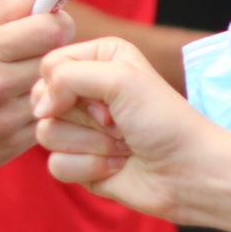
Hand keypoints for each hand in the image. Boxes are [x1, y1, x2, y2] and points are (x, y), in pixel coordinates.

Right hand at [0, 0, 75, 193]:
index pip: (51, 28)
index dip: (56, 20)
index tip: (47, 22)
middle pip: (58, 59)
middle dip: (52, 51)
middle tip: (32, 52)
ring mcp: (3, 122)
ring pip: (56, 94)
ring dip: (46, 85)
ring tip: (19, 82)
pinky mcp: (6, 150)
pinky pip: (43, 123)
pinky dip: (36, 113)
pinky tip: (10, 108)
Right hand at [32, 37, 211, 223]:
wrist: (191, 172)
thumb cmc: (164, 120)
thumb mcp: (119, 78)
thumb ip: (66, 76)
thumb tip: (40, 109)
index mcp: (98, 59)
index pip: (48, 65)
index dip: (67, 85)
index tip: (106, 98)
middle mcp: (86, 91)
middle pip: (42, 101)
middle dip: (81, 117)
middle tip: (116, 122)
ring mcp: (82, 129)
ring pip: (46, 134)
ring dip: (90, 144)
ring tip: (122, 146)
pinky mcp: (81, 162)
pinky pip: (56, 165)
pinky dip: (89, 167)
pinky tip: (116, 166)